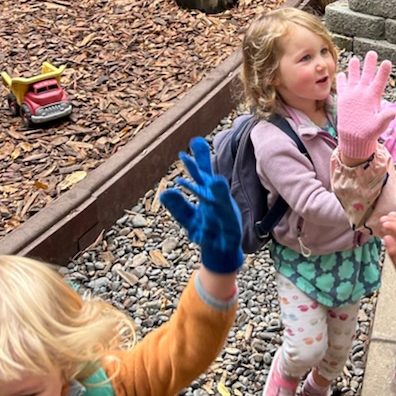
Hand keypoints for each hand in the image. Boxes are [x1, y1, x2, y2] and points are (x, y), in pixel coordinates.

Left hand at [159, 137, 243, 275]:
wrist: (221, 254)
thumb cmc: (207, 232)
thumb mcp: (189, 219)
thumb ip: (178, 206)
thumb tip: (164, 192)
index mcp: (208, 197)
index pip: (202, 176)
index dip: (198, 161)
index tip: (194, 141)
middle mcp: (218, 203)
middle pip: (213, 186)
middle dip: (208, 171)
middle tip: (202, 153)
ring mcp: (226, 217)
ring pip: (223, 204)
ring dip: (219, 193)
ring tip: (215, 181)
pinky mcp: (231, 234)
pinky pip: (227, 229)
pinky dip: (222, 226)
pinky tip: (214, 228)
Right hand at [335, 51, 393, 162]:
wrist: (355, 138)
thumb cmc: (368, 133)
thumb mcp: (378, 126)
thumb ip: (385, 118)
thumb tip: (393, 111)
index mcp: (373, 97)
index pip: (379, 82)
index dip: (383, 72)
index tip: (387, 62)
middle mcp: (364, 93)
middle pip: (367, 75)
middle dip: (370, 64)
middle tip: (372, 52)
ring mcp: (354, 95)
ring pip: (354, 78)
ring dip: (354, 68)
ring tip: (355, 58)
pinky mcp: (344, 99)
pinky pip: (342, 87)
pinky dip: (341, 80)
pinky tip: (341, 73)